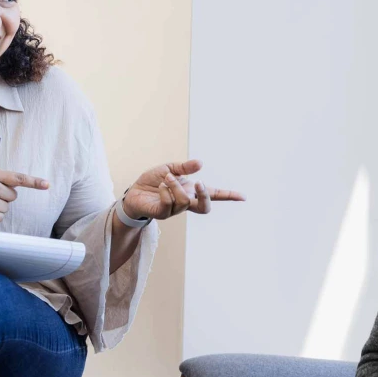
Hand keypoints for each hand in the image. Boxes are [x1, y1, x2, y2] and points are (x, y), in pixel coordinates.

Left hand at [122, 160, 244, 220]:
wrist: (133, 192)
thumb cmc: (152, 182)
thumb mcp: (169, 168)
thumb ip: (184, 167)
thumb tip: (200, 163)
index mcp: (191, 191)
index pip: (213, 195)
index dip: (228, 196)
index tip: (243, 197)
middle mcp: (186, 203)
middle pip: (205, 207)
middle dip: (206, 195)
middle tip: (199, 183)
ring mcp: (174, 210)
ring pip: (185, 201)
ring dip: (176, 186)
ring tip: (166, 178)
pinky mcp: (162, 213)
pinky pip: (169, 203)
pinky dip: (167, 191)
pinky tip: (161, 186)